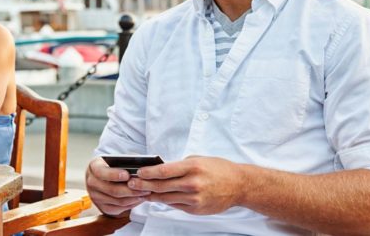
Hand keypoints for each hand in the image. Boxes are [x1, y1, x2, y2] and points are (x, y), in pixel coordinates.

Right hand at [86, 157, 150, 215]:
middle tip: (144, 186)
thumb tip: (137, 166)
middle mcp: (92, 183)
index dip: (114, 174)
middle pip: (112, 190)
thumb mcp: (112, 159)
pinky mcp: (102, 207)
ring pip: (117, 200)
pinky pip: (119, 208)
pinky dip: (131, 204)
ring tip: (145, 192)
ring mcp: (96, 197)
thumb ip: (122, 162)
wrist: (102, 177)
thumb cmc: (111, 166)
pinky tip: (139, 198)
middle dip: (130, 189)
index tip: (127, 175)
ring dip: (133, 197)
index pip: (102, 172)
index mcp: (93, 167)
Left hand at [127, 156, 245, 214]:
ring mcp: (194, 199)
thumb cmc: (218, 169)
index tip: (138, 172)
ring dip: (151, 195)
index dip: (148, 173)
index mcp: (193, 168)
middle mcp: (193, 184)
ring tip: (140, 191)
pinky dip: (165, 201)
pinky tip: (157, 197)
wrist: (239, 185)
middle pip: (162, 186)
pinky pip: (175, 205)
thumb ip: (180, 165)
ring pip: (166, 198)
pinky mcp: (196, 209)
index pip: (165, 171)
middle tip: (131, 184)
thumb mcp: (199, 160)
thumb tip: (160, 169)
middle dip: (144, 185)